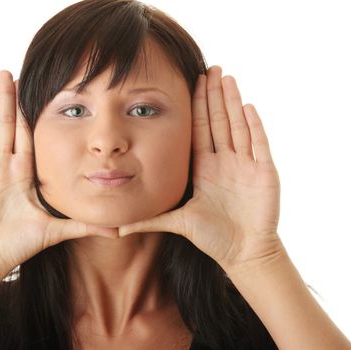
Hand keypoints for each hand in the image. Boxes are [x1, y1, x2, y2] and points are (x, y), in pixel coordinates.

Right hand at [0, 70, 116, 277]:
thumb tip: (120, 231)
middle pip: (6, 126)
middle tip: (9, 72)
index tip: (31, 90)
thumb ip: (85, 227)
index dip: (27, 113)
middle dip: (8, 99)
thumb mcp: (55, 230)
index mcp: (23, 174)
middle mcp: (3, 168)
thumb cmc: (18, 245)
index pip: (25, 135)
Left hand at [119, 66, 282, 272]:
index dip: (196, 106)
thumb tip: (116, 228)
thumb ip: (149, 221)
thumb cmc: (213, 238)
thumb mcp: (177, 222)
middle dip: (213, 95)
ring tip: (226, 77)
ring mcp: (245, 166)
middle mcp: (225, 162)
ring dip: (232, 102)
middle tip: (210, 68)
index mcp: (205, 168)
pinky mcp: (264, 173)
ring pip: (237, 126)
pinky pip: (258, 144)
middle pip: (218, 121)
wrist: (243, 253)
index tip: (193, 83)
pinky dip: (253, 126)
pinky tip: (246, 106)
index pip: (199, 130)